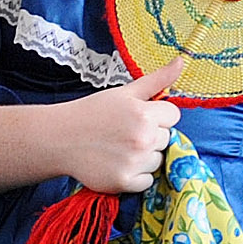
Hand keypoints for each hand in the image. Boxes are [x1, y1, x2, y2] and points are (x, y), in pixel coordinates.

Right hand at [54, 57, 187, 195]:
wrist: (61, 138)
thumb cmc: (93, 112)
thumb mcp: (125, 92)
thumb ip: (157, 79)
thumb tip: (182, 61)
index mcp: (144, 113)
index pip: (173, 116)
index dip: (157, 116)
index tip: (138, 117)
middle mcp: (143, 138)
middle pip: (166, 139)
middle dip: (150, 136)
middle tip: (124, 133)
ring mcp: (134, 162)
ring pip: (158, 161)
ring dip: (144, 157)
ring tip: (120, 149)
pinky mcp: (124, 182)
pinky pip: (146, 181)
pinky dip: (135, 176)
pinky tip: (117, 164)